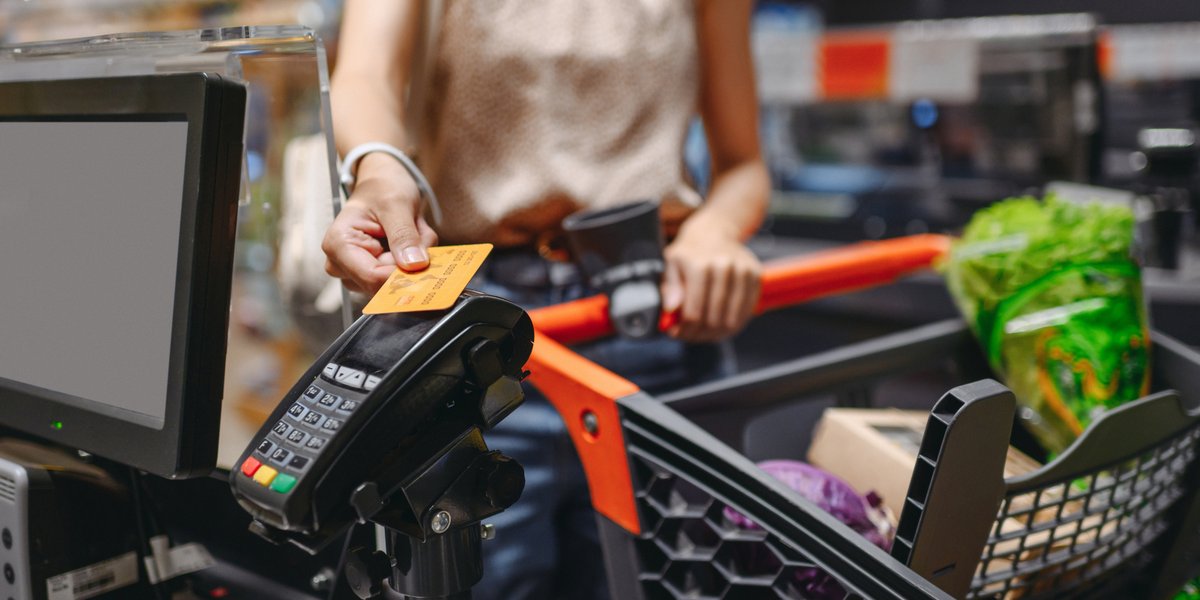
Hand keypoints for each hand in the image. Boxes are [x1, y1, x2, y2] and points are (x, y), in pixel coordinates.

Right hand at [321, 153, 438, 293]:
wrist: (382, 182)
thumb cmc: (383, 187)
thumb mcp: (397, 204)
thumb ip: (404, 235)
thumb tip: (414, 265)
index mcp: (338, 245)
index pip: (373, 277)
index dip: (403, 273)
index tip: (425, 259)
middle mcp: (341, 264)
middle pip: (385, 283)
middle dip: (410, 261)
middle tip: (417, 231)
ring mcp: (355, 273)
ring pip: (395, 282)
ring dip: (414, 259)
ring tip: (411, 231)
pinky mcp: (370, 275)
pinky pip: (399, 279)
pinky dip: (413, 260)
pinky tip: (409, 241)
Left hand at [660, 217, 760, 341]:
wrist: (714, 233)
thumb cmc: (689, 254)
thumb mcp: (671, 266)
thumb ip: (670, 289)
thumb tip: (672, 310)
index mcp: (699, 265)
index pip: (694, 312)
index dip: (685, 330)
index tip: (677, 334)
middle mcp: (724, 267)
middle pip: (713, 319)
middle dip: (699, 334)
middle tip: (690, 336)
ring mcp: (743, 271)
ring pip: (731, 320)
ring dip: (716, 333)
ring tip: (704, 333)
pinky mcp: (756, 276)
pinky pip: (746, 312)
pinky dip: (733, 325)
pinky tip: (720, 325)